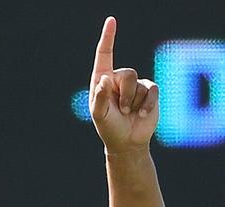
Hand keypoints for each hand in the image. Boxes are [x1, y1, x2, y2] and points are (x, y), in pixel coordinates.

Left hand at [89, 17, 158, 153]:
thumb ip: (98, 97)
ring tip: (128, 113)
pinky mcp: (149, 91)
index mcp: (102, 80)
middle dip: (124, 95)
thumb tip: (105, 78)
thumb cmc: (108, 127)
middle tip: (120, 110)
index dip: (108, 37)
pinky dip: (147, 104)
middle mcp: (118, 79)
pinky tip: (142, 114)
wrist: (127, 141)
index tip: (111, 20)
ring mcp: (135, 84)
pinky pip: (152, 90)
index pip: (104, 55)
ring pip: (138, 83)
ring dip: (133, 102)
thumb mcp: (99, 114)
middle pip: (126, 73)